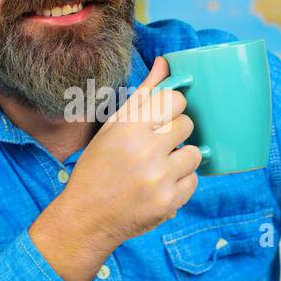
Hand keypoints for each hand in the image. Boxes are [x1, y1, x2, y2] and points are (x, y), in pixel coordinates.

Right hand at [30, 56, 201, 280]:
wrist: (86, 217)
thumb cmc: (98, 167)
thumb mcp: (113, 126)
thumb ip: (144, 94)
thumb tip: (166, 63)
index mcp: (129, 127)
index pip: (175, 100)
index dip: (170, 108)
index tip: (161, 119)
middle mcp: (145, 151)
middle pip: (187, 124)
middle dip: (174, 133)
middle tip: (155, 146)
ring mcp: (159, 179)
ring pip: (194, 154)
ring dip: (180, 159)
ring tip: (157, 167)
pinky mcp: (169, 202)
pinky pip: (194, 181)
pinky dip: (180, 182)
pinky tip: (159, 185)